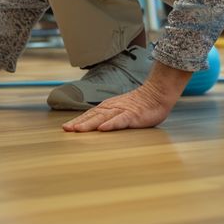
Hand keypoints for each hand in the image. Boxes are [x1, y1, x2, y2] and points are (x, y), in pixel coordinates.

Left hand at [62, 62, 189, 131]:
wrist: (157, 93)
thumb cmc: (140, 104)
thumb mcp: (121, 109)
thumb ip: (109, 115)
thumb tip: (96, 124)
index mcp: (109, 107)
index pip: (90, 114)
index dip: (78, 121)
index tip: (65, 128)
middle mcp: (112, 108)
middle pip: (93, 116)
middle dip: (79, 123)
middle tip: (66, 129)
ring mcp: (122, 111)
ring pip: (103, 118)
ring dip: (90, 124)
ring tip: (78, 130)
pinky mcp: (133, 115)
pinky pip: (120, 120)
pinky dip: (111, 124)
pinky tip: (103, 128)